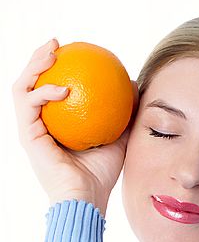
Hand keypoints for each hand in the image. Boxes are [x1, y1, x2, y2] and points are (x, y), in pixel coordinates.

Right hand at [11, 38, 138, 215]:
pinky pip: (29, 105)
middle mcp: (39, 125)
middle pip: (31, 83)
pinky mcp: (27, 137)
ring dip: (33, 66)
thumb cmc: (102, 174)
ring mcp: (31, 130)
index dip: (55, 68)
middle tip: (55, 43)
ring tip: (51, 52)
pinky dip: (43, 92)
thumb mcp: (119, 137)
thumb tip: (134, 84)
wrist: (87, 198)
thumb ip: (124, 112)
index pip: (49, 89)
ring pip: (22, 88)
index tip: (72, 51)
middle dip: (38, 58)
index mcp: (56, 124)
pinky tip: (61, 87)